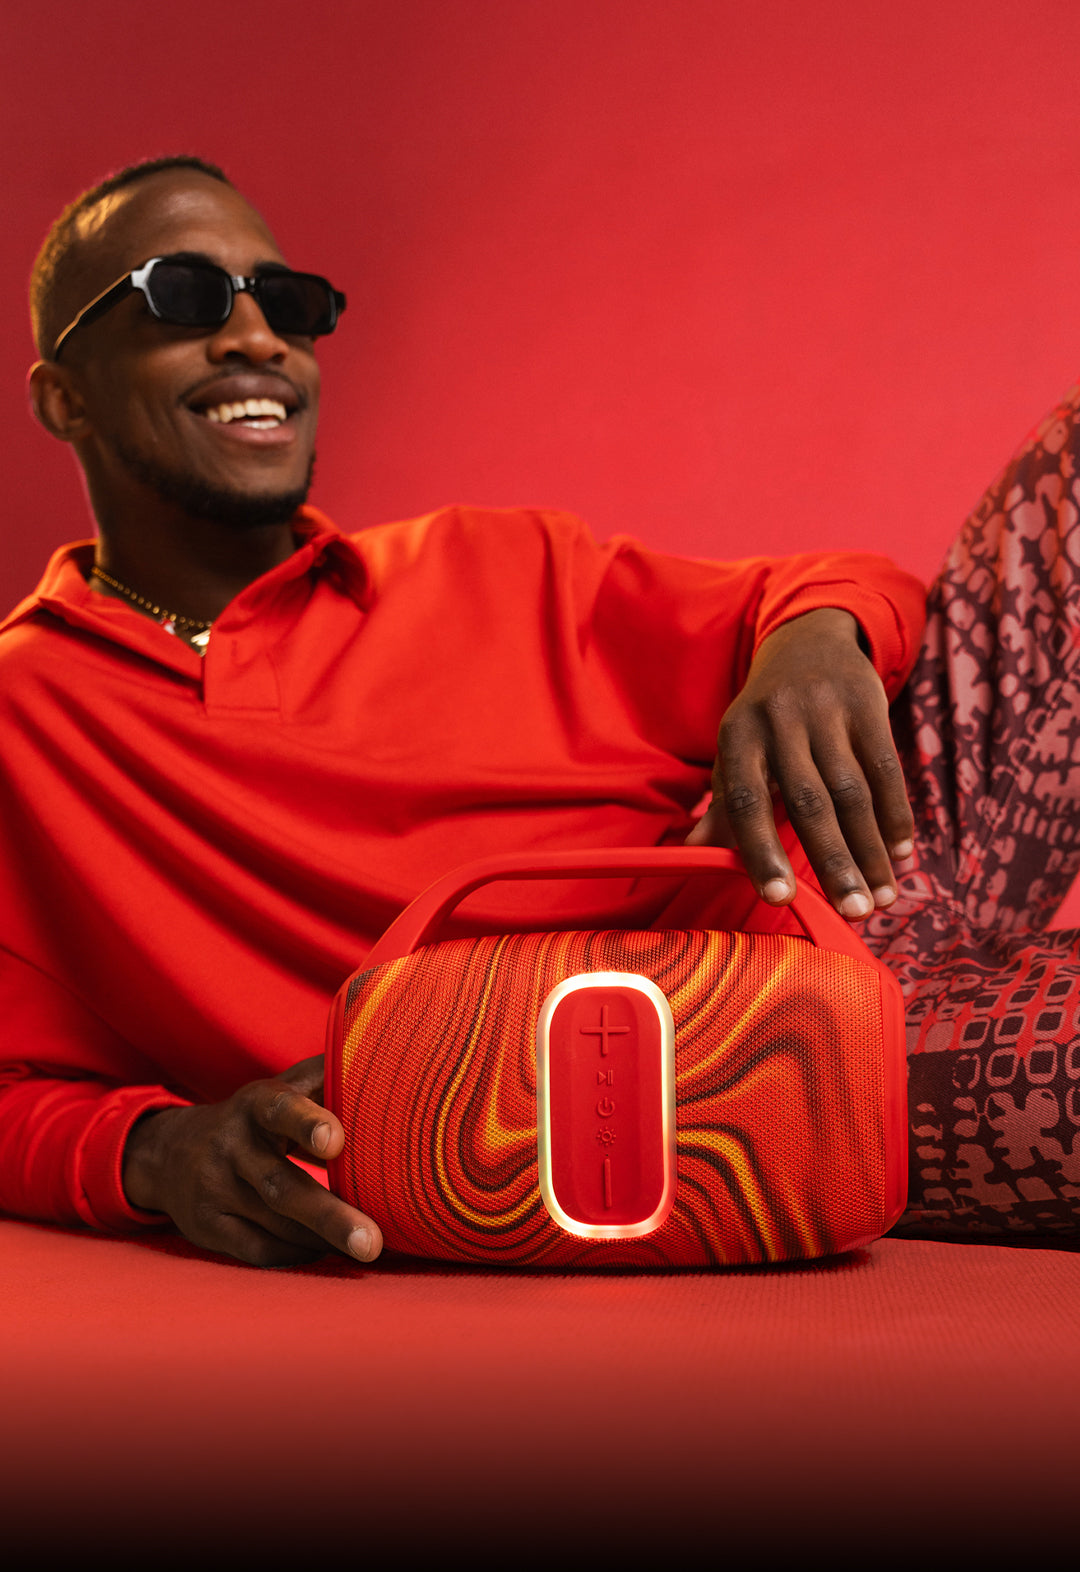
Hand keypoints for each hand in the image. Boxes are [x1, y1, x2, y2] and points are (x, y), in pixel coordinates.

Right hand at [122, 1054, 382, 1267]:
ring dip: (323, 1239)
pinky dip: (297, 1254)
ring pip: (274, 1224)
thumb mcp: (281, 1089)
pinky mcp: (206, 1226)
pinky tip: (325, 1251)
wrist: (170, 1153)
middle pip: (281, 1186)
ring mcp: (214, 1188)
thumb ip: (326, 1077)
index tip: (336, 1141)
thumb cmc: (254, 1119)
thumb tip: (384, 1059)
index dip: (307, 1123)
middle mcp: (230, 1145)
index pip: (280, 1110)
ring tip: (366, 1247)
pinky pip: (258, 1249)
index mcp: (256, 1105)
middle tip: (372, 1242)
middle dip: (330, 1215)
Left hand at [686, 607, 913, 920]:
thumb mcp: (735, 749)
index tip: (780, 898)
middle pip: (809, 802)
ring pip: (853, 792)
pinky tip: (902, 856)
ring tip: (882, 899)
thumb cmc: (764, 716)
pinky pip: (887, 770)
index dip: (760, 849)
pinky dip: (896, 817)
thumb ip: (720, 806)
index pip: (745, 799)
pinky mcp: (869, 706)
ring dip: (871, 851)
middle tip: (855, 914)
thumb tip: (691, 855)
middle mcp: (779, 721)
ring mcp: (826, 711)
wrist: (809, 641)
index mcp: (738, 736)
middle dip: (833, 862)